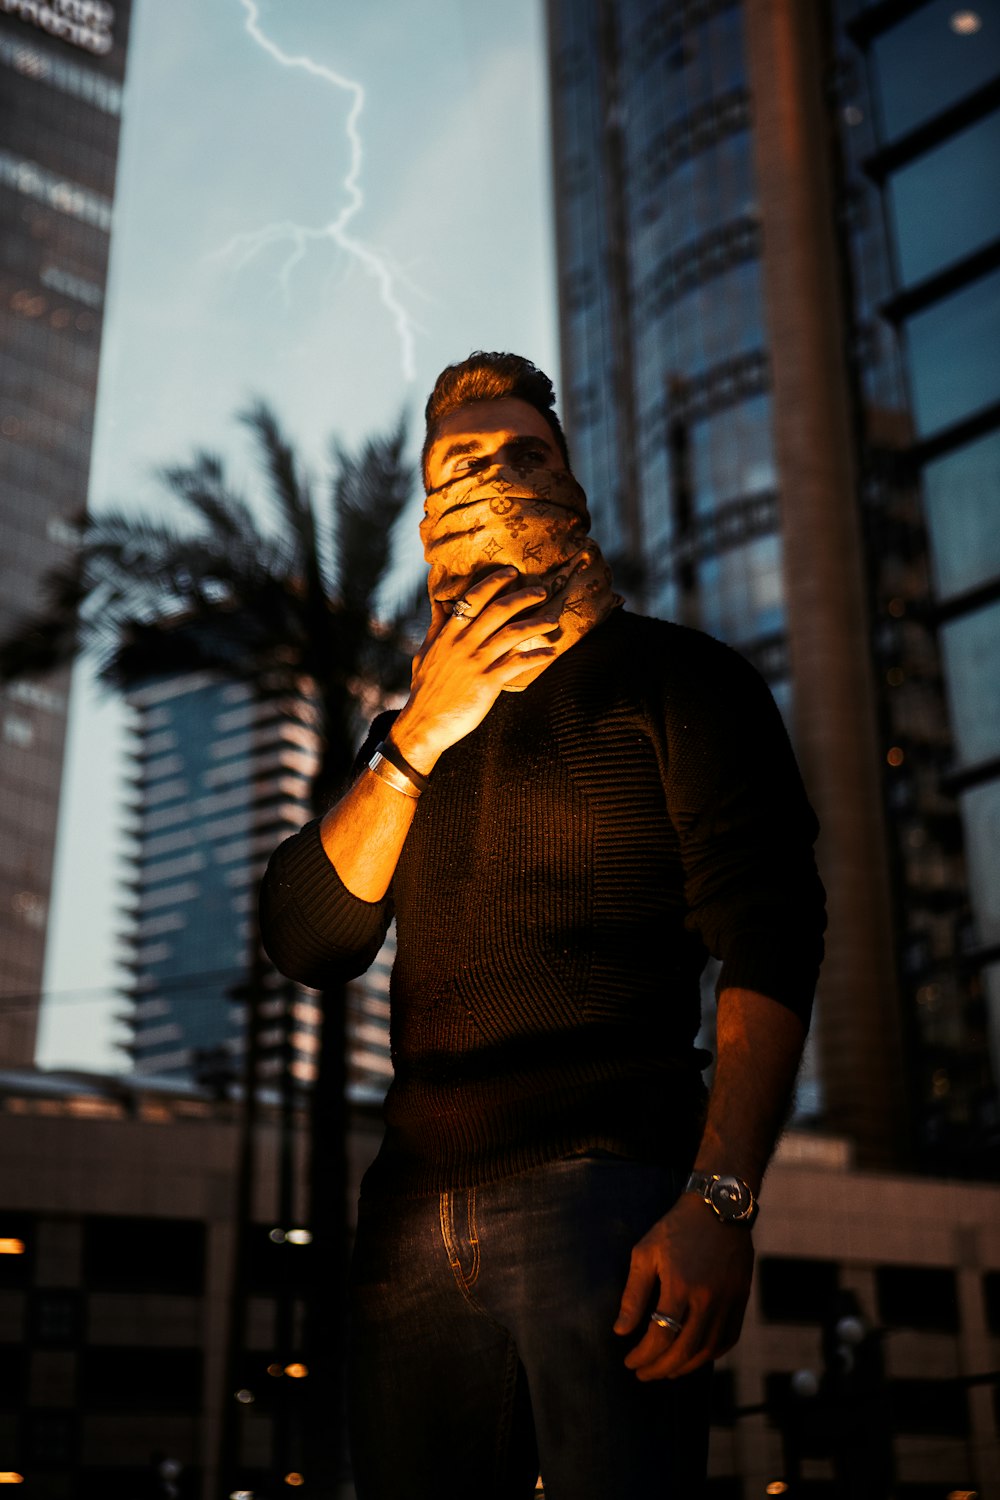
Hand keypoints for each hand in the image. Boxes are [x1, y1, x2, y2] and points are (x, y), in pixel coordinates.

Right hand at [391, 568, 561, 772]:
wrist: (424, 723)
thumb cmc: (425, 689)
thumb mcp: (425, 652)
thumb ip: (437, 626)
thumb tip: (440, 602)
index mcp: (449, 633)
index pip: (473, 598)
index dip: (494, 582)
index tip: (511, 572)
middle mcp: (463, 643)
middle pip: (498, 610)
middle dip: (523, 597)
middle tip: (541, 591)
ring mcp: (476, 662)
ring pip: (512, 634)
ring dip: (536, 623)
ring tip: (552, 618)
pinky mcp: (487, 682)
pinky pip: (517, 664)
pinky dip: (536, 656)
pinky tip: (551, 652)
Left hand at [613, 1192, 753, 1379]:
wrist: (719, 1207)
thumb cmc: (676, 1228)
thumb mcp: (645, 1253)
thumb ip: (633, 1295)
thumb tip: (620, 1330)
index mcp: (680, 1286)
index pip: (660, 1336)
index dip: (642, 1355)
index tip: (629, 1361)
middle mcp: (707, 1299)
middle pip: (684, 1351)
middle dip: (660, 1369)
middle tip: (643, 1374)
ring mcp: (728, 1301)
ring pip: (707, 1350)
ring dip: (684, 1367)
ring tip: (665, 1370)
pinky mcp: (741, 1300)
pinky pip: (728, 1340)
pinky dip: (710, 1355)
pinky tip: (693, 1357)